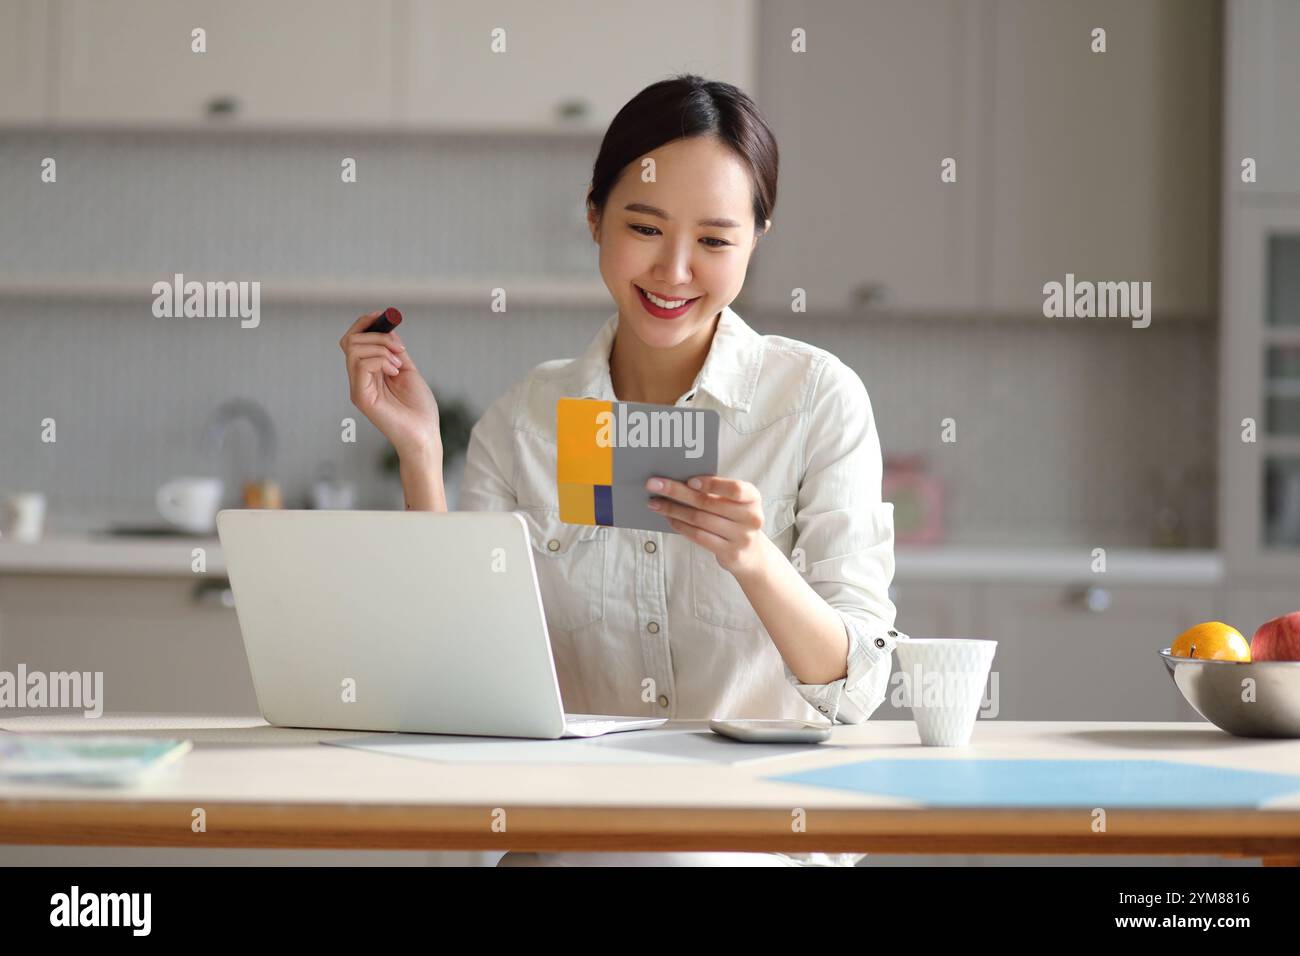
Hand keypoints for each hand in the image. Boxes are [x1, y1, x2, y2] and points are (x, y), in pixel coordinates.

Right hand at [339, 311, 440, 457]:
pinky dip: (381, 360)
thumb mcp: (408, 371)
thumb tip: (388, 331)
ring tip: (398, 364)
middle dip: (376, 334)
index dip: (365, 324)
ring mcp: (358, 388)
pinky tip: (394, 372)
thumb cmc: (419, 409)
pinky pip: (361, 364)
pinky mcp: (361, 397)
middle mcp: (359, 379)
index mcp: (368, 373)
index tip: (383, 315)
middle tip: (398, 348)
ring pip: (354, 348)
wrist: (425, 435)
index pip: (354, 340)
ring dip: (381, 348)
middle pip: (349, 340)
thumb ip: (395, 352)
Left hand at [645, 475, 769, 577]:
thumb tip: (677, 480)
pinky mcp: (730, 553)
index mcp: (753, 498)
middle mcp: (751, 517)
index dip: (711, 484)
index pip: (735, 489)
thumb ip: (716, 491)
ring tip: (655, 503)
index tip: (689, 480)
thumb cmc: (736, 519)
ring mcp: (741, 537)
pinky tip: (669, 519)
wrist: (751, 553)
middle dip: (677, 492)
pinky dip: (681, 526)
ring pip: (699, 520)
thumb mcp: (734, 502)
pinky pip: (699, 536)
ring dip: (673, 510)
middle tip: (654, 484)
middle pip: (708, 502)